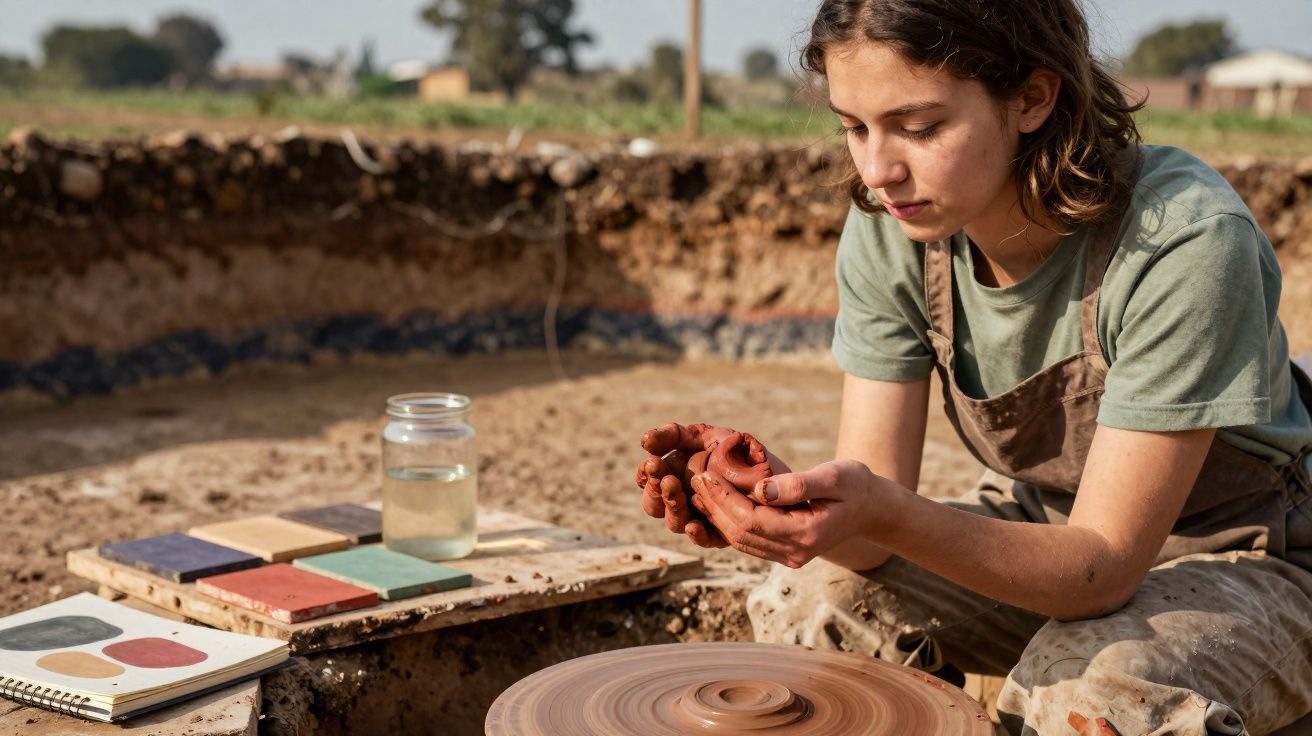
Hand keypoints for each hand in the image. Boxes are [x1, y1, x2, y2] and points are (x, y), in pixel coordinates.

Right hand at [635, 422, 788, 547]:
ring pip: (676, 522)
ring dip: (673, 507)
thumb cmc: (741, 448)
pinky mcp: (724, 533)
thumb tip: (644, 441)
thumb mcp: (708, 436)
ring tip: (676, 488)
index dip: (648, 475)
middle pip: (656, 505)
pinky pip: (706, 539)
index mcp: (675, 476)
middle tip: (666, 478)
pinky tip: (695, 524)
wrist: (779, 468)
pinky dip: (697, 534)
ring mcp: (701, 517)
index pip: (650, 482)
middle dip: (658, 491)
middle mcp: (684, 500)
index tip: (653, 463)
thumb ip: (675, 435)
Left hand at [689, 459, 877, 567]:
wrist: (870, 508)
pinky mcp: (783, 552)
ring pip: (740, 541)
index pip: (751, 520)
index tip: (705, 474)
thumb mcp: (834, 476)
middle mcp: (794, 552)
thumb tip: (759, 490)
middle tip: (695, 478)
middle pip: (740, 534)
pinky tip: (715, 502)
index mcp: (806, 534)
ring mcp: (788, 556)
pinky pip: (748, 541)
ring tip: (699, 488)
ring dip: (716, 516)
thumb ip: (798, 484)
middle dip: (714, 506)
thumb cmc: (854, 485)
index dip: (724, 498)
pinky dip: (728, 523)